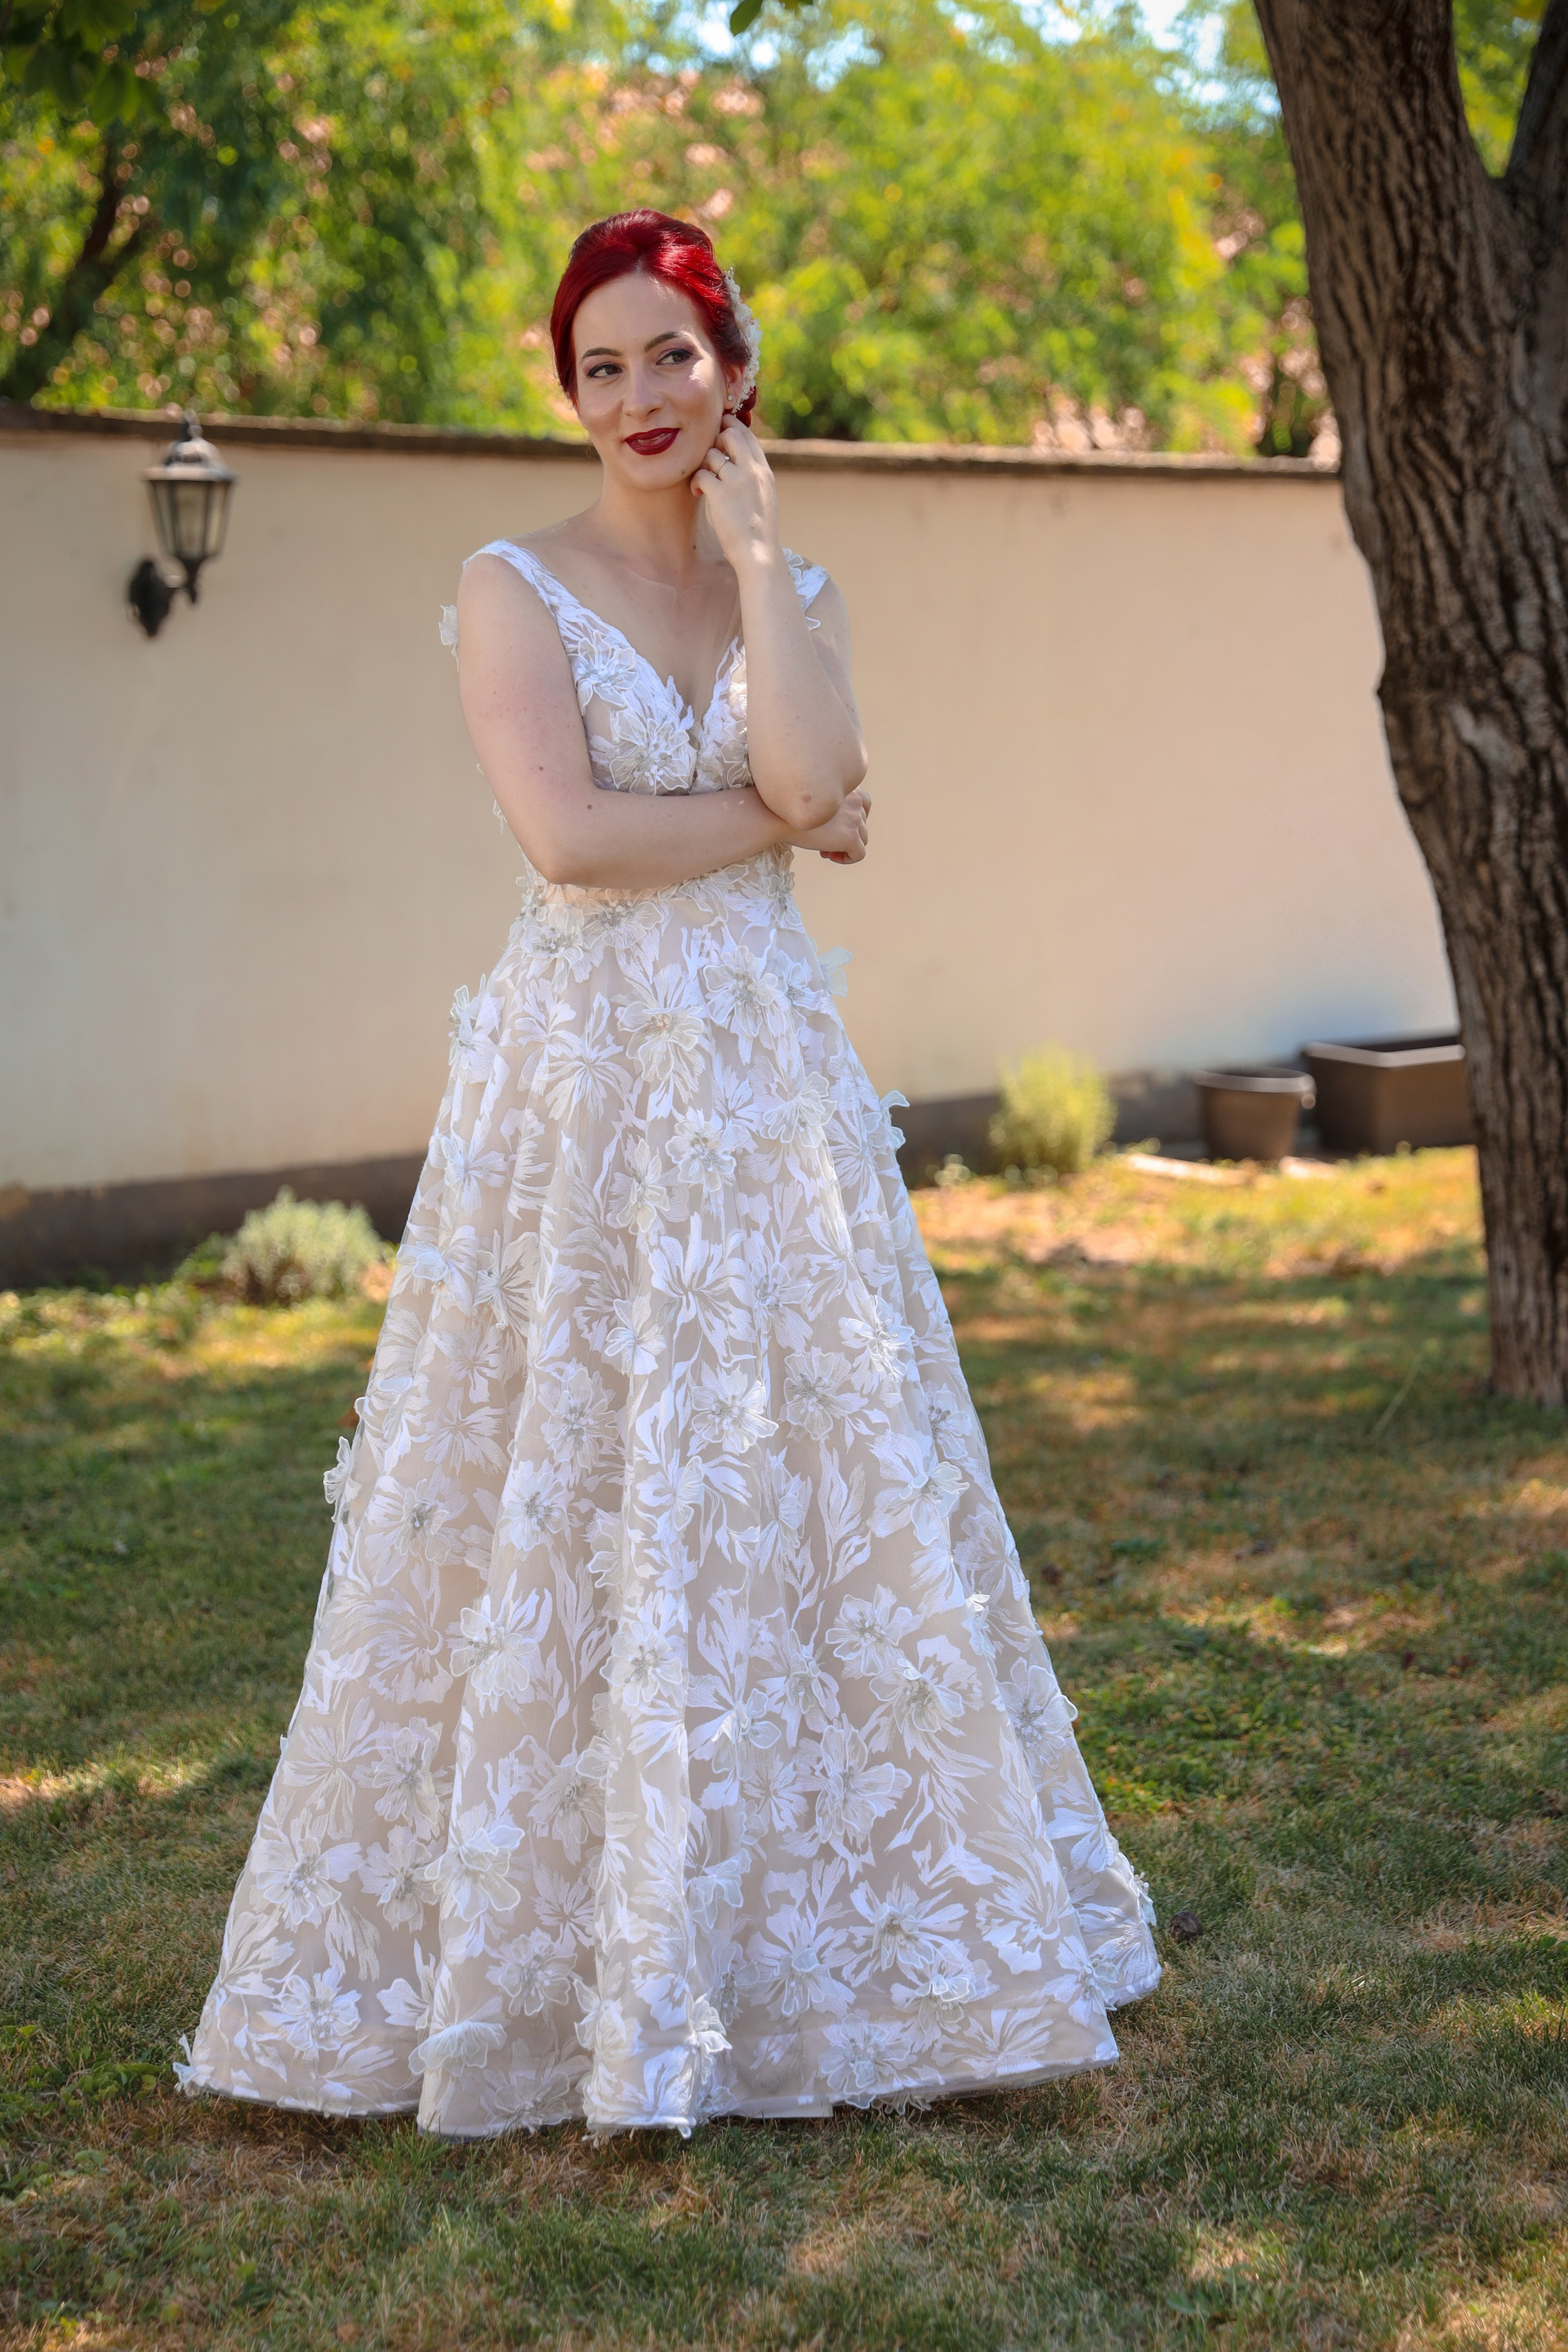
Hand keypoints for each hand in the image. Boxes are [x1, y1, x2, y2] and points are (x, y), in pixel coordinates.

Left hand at [690, 420, 778, 568]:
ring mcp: (736, 481)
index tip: (719, 437)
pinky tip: (697, 493)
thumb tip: (735, 462)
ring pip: (711, 453)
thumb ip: (752, 477)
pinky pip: (700, 473)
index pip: (747, 435)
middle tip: (709, 460)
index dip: (731, 429)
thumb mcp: (764, 497)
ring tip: (703, 484)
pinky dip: (696, 482)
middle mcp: (751, 471)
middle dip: (714, 440)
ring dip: (702, 466)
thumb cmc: (758, 531)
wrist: (759, 553)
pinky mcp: (719, 494)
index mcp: (763, 471)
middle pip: (729, 434)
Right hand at [785, 785, 869, 863]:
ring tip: (825, 851)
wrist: (776, 817)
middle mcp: (855, 800)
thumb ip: (830, 806)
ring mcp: (855, 818)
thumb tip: (838, 828)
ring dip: (845, 847)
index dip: (851, 820)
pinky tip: (829, 856)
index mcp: (847, 787)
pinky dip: (847, 858)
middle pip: (863, 824)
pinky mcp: (850, 836)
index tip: (834, 829)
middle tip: (824, 844)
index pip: (864, 804)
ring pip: (862, 839)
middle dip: (845, 835)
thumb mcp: (814, 799)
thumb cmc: (788, 809)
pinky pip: (859, 854)